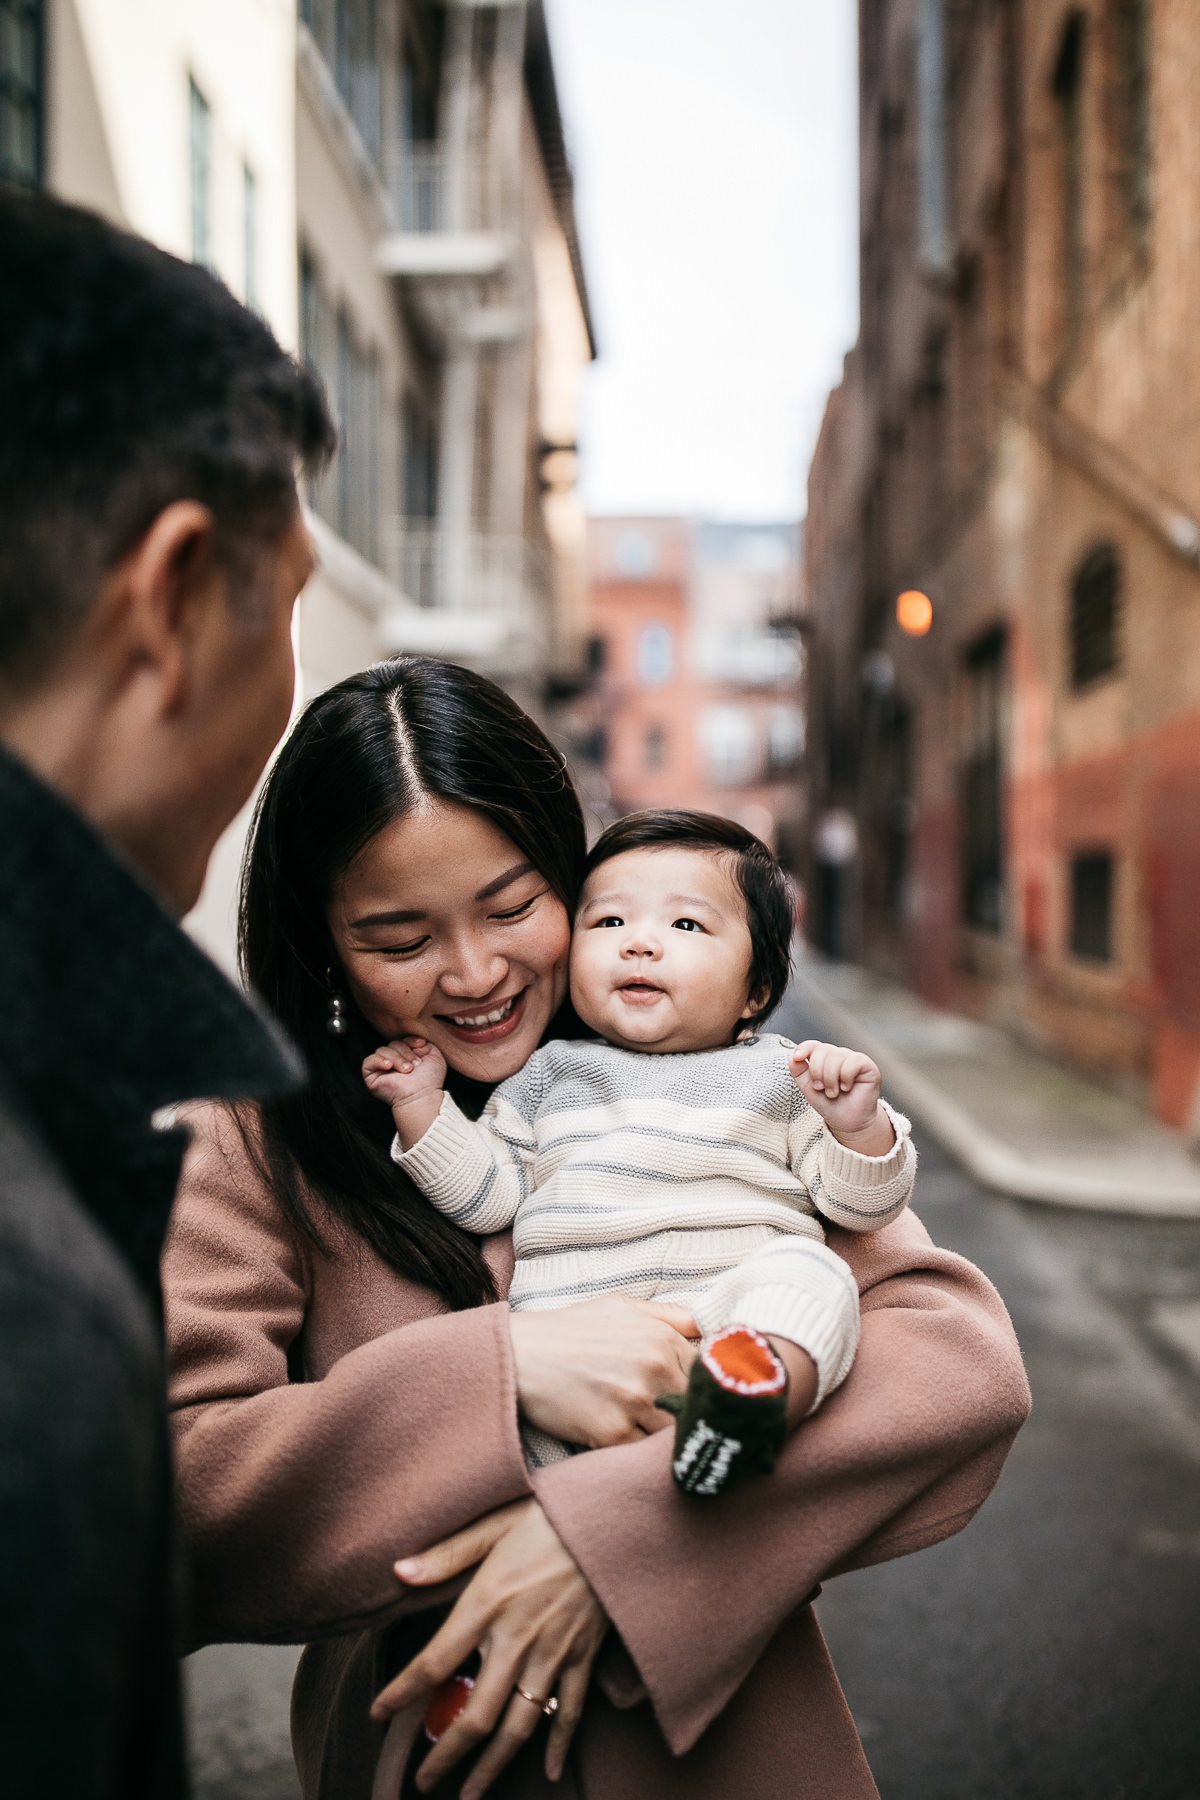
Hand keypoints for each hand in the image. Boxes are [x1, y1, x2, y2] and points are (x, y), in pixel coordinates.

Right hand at [363, 1037, 446, 1148]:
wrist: (422, 1095)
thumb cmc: (430, 1079)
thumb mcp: (434, 1055)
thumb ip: (425, 1042)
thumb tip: (415, 1039)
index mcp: (405, 1056)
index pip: (402, 1040)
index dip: (411, 1040)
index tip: (421, 1045)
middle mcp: (393, 1061)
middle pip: (393, 1044)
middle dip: (405, 1052)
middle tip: (414, 1066)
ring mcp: (381, 1068)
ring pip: (383, 1050)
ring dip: (397, 1059)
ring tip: (407, 1070)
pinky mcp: (371, 1076)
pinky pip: (368, 1061)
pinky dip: (379, 1061)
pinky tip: (389, 1066)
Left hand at [371, 1499, 607, 1797]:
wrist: (616, 1518)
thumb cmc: (551, 1514)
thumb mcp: (494, 1523)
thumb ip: (447, 1553)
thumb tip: (399, 1571)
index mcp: (487, 1603)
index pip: (434, 1662)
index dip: (402, 1694)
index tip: (378, 1715)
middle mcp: (517, 1637)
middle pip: (477, 1714)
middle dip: (447, 1755)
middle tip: (424, 1781)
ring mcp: (554, 1652)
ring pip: (520, 1726)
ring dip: (493, 1766)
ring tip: (471, 1794)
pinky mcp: (584, 1656)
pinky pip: (571, 1712)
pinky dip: (559, 1746)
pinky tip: (547, 1771)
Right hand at [509, 1295, 698, 1446]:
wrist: (520, 1355)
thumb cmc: (570, 1330)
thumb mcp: (620, 1308)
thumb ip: (670, 1315)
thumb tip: (708, 1326)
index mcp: (661, 1338)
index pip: (706, 1376)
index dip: (699, 1390)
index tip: (690, 1400)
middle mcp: (654, 1368)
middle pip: (695, 1409)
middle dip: (687, 1418)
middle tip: (675, 1424)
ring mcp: (634, 1402)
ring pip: (674, 1435)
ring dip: (666, 1440)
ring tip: (650, 1435)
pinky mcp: (613, 1433)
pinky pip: (643, 1453)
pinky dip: (639, 1453)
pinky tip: (626, 1442)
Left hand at [790, 1040, 894, 1154]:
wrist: (846, 1121)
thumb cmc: (829, 1104)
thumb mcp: (807, 1086)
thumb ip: (798, 1069)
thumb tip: (794, 1056)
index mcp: (824, 1058)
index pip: (813, 1045)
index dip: (804, 1048)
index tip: (798, 1057)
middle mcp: (838, 1055)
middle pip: (822, 1051)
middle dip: (817, 1073)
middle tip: (822, 1089)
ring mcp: (853, 1059)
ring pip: (836, 1057)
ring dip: (831, 1080)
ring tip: (833, 1092)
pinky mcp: (867, 1065)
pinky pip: (852, 1062)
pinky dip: (846, 1077)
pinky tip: (847, 1087)